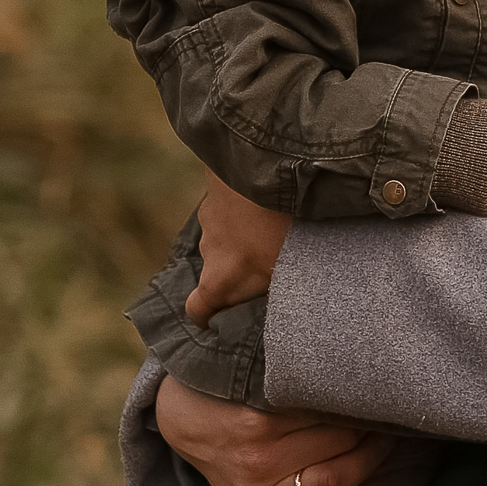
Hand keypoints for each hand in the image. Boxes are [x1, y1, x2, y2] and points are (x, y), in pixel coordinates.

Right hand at [153, 375, 393, 485]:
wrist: (179, 417)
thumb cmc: (225, 384)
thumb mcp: (252, 368)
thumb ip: (292, 372)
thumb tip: (347, 363)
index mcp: (260, 418)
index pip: (334, 412)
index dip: (363, 402)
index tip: (377, 391)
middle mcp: (260, 459)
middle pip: (341, 445)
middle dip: (371, 428)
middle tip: (385, 413)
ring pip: (332, 482)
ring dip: (366, 464)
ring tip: (380, 444)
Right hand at [183, 170, 290, 327]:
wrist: (262, 168)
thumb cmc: (277, 229)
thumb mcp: (285, 270)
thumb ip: (275, 290)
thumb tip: (289, 308)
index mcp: (220, 280)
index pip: (197, 309)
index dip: (206, 317)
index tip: (219, 318)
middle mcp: (209, 251)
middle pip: (216, 269)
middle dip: (235, 270)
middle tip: (266, 264)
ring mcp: (210, 218)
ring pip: (224, 236)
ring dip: (242, 236)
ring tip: (273, 226)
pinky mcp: (217, 190)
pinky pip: (229, 208)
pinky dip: (243, 210)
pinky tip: (267, 201)